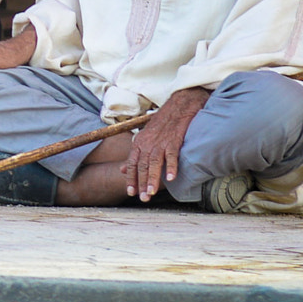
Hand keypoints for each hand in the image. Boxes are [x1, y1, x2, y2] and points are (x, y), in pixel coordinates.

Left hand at [120, 85, 209, 201]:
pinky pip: (172, 154)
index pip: (132, 163)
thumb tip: (121, 170)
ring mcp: (161, 140)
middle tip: (143, 198)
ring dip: (153, 177)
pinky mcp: (175, 138)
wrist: (180, 103)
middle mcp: (148, 142)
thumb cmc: (163, 122)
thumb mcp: (145, 136)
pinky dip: (171, 166)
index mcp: (140, 142)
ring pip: (155, 161)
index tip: (131, 192)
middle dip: (142, 182)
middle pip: (142, 165)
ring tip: (152, 192)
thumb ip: (135, 155)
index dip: (131, 178)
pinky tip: (171, 178)